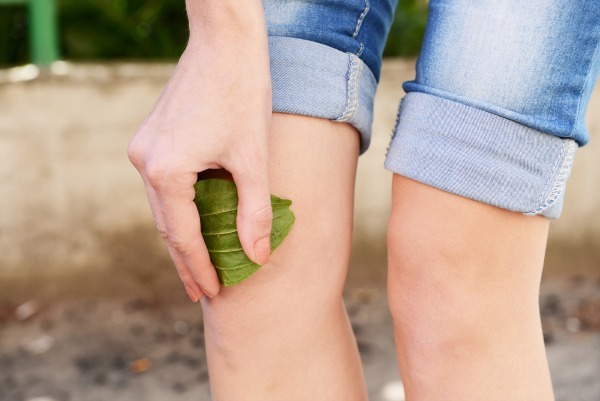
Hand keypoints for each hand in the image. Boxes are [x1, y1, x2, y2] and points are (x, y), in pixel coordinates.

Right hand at [127, 32, 271, 300]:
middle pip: (167, 225)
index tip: (212, 292)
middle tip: (202, 291)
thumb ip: (255, 213)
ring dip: (182, 236)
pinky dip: (180, 209)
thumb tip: (258, 257)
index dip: (200, 267)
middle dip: (186, 259)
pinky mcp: (152, 138)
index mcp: (165, 171)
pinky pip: (164, 186)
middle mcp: (145, 162)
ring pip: (163, 207)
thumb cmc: (242, 94)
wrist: (225, 42)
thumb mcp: (253, 160)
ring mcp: (143, 148)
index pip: (183, 235)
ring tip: (198, 266)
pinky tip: (194, 222)